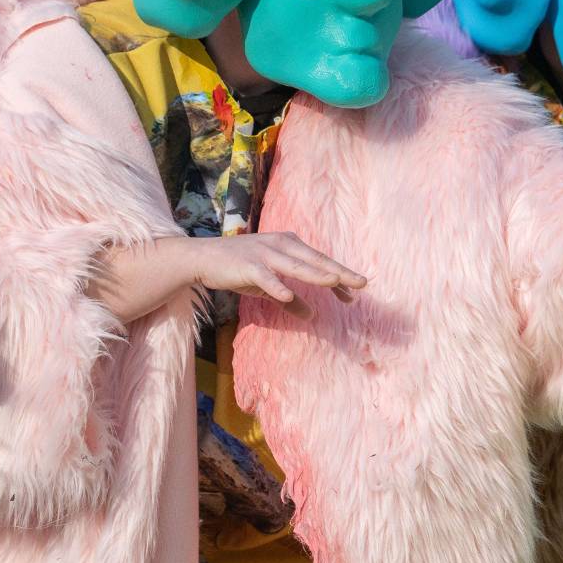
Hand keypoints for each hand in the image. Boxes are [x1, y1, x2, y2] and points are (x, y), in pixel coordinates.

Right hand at [92, 232, 365, 322]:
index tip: (357, 292)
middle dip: (339, 273)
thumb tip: (311, 316)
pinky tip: (289, 296)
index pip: (319, 262)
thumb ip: (290, 299)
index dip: (338, 276)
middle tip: (361, 284)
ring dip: (318, 275)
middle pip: (315, 261)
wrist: (201, 258)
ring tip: (337, 283)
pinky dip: (278, 287)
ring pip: (296, 267)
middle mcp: (280, 246)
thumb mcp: (267, 286)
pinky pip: (266, 279)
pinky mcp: (248, 267)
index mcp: (288, 246)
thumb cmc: (237, 269)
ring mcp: (264, 255)